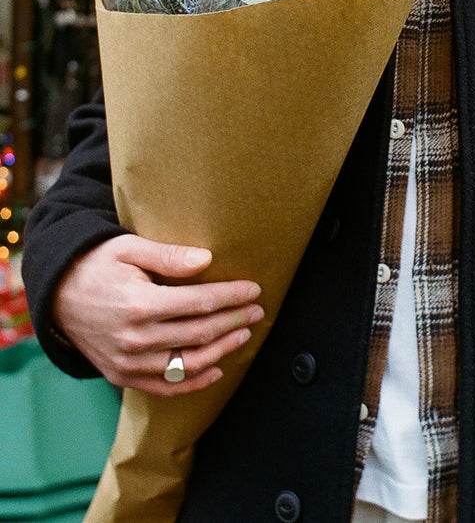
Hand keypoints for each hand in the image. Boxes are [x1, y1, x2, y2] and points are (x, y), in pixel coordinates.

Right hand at [52, 233, 264, 395]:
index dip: (232, 296)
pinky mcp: (121, 376)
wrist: (56, 294)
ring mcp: (127, 362)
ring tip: (244, 334)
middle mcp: (135, 339)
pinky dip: (194, 382)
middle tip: (257, 310)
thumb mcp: (129, 248)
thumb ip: (168, 256)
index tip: (253, 289)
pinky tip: (217, 369)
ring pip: (188, 363)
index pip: (201, 303)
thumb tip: (207, 259)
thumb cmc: (97, 265)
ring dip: (222, 350)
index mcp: (140, 304)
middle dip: (234, 320)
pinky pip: (165, 387)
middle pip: (200, 332)